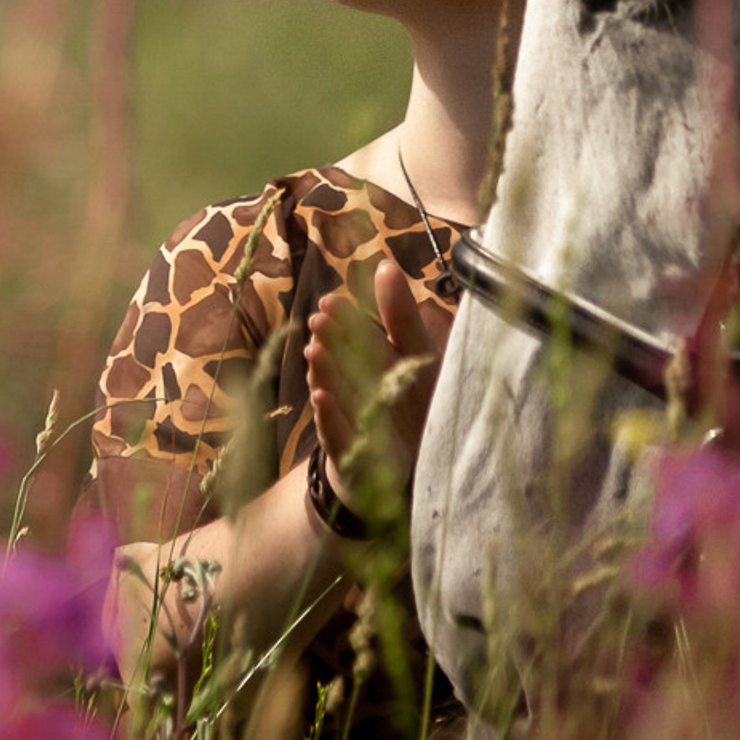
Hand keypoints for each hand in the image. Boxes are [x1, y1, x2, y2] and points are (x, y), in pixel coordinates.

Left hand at [302, 259, 448, 500]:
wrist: (390, 473)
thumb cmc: (398, 405)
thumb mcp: (404, 358)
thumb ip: (397, 317)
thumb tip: (384, 266)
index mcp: (424, 375)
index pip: (414, 336)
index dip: (401, 306)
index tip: (384, 269)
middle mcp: (408, 404)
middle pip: (379, 364)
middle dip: (353, 336)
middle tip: (327, 306)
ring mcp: (385, 435)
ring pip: (355, 398)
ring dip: (334, 371)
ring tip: (314, 344)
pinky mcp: (361, 464)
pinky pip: (344, 440)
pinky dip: (333, 419)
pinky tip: (319, 396)